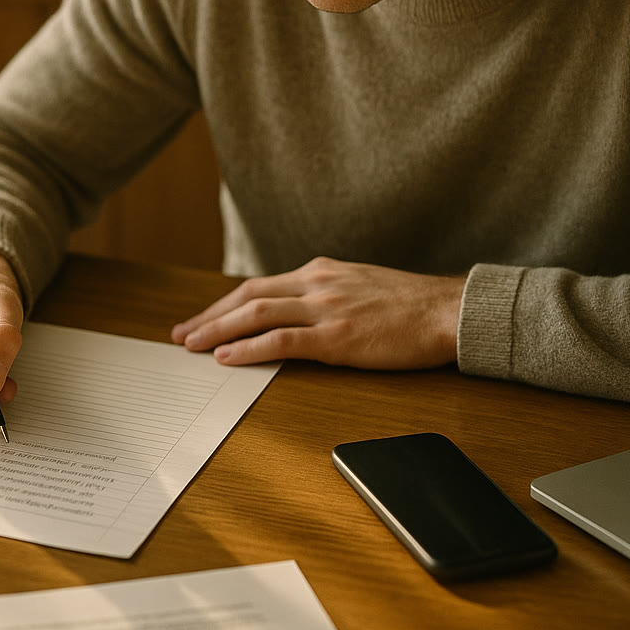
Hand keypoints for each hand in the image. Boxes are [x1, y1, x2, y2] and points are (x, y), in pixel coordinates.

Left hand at [170, 256, 463, 368]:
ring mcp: (326, 308)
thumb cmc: (411, 307)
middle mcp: (317, 282)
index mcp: (322, 271)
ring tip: (192, 346)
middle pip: (248, 295)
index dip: (225, 304)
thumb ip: (328, 296)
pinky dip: (249, 348)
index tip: (203, 319)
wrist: (448, 311)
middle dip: (210, 316)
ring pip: (257, 314)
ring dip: (218, 331)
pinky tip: (228, 358)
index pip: (260, 285)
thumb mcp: (361, 288)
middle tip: (182, 334)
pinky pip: (283, 340)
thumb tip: (299, 315)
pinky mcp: (338, 336)